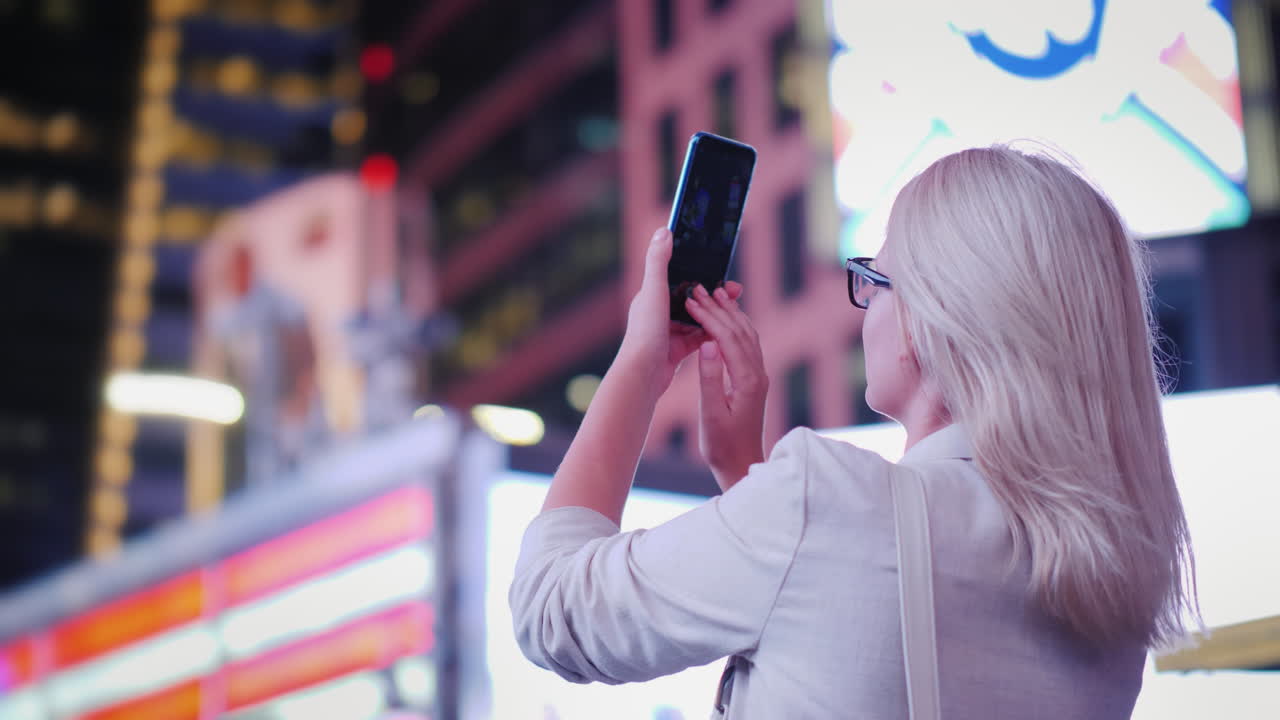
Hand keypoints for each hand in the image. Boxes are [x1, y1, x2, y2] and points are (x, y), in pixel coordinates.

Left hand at [621, 227, 740, 395]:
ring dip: (716, 313)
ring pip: (698, 319)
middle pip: (692, 298)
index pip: (679, 277)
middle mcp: (658, 313)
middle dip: (714, 294)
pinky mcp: (676, 352)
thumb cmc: (645, 331)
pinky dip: (713, 334)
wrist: (643, 375)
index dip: (700, 272)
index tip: (721, 269)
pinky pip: (699, 339)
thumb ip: (658, 261)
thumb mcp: (653, 291)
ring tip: (736, 310)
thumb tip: (664, 230)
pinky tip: (728, 331)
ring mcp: (667, 333)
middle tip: (737, 292)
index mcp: (651, 296)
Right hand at [686, 284, 767, 490]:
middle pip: (740, 330)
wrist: (742, 465)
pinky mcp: (755, 381)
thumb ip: (710, 378)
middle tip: (700, 288)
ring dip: (731, 313)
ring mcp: (759, 376)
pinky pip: (748, 344)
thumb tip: (708, 343)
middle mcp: (757, 374)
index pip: (727, 338)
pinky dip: (737, 326)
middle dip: (719, 307)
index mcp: (746, 380)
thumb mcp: (711, 413)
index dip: (709, 316)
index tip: (691, 300)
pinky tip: (727, 319)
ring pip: (747, 334)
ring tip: (715, 294)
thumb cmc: (722, 445)